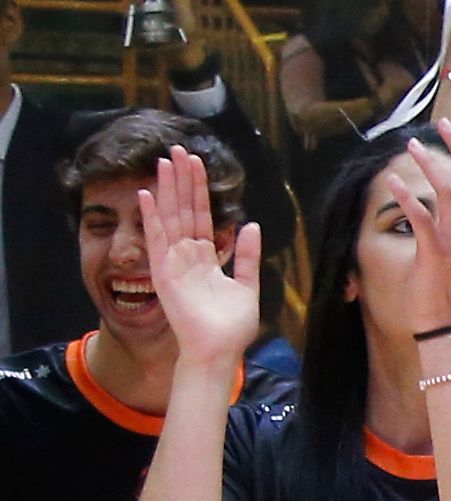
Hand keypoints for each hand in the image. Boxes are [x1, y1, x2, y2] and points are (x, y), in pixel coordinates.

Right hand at [134, 143, 260, 368]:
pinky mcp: (163, 273)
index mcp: (205, 257)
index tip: (197, 163)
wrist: (219, 350)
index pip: (201, 215)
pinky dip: (152, 218)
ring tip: (165, 162)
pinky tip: (149, 195)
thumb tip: (252, 225)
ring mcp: (173, 262)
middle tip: (178, 151)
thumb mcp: (246, 285)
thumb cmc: (231, 325)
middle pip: (184, 210)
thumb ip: (247, 256)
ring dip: (167, 190)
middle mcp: (186, 255)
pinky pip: (156, 240)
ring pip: (170, 218)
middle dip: (182, 181)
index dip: (199, 190)